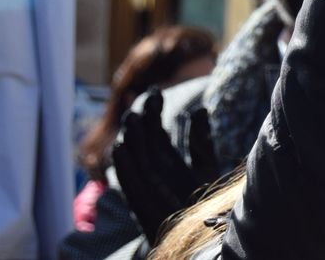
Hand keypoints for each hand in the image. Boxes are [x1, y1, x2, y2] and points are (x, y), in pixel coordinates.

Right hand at [110, 88, 217, 243]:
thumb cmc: (204, 200)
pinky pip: (130, 184)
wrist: (204, 235)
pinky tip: (120, 149)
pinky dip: (124, 167)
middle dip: (142, 119)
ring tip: (132, 117)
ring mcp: (147, 187)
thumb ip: (200, 140)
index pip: (156, 130)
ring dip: (131, 138)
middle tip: (146, 98)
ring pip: (134, 159)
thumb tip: (200, 109)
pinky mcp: (143, 205)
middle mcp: (154, 171)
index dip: (154, 110)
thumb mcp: (204, 165)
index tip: (156, 89)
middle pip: (143, 140)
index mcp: (168, 160)